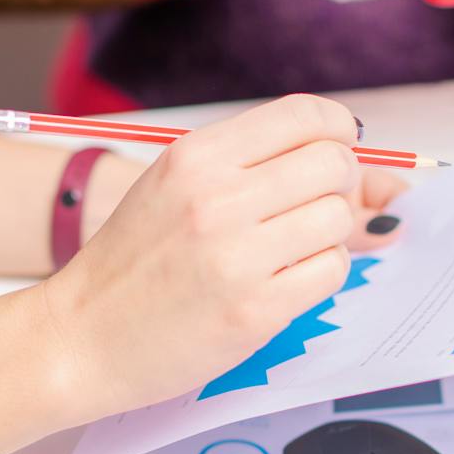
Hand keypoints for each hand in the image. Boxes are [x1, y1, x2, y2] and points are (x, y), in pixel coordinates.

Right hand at [44, 95, 405, 415]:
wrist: (81, 337)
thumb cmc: (134, 262)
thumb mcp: (177, 189)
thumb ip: (257, 167)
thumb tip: (372, 172)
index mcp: (197, 156)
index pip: (305, 116)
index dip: (338, 131)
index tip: (336, 151)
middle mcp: (218, 198)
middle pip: (334, 164)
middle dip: (340, 185)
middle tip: (312, 208)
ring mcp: (237, 255)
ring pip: (338, 218)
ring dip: (328, 235)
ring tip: (288, 252)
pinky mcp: (255, 310)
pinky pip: (331, 271)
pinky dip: (320, 275)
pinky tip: (284, 282)